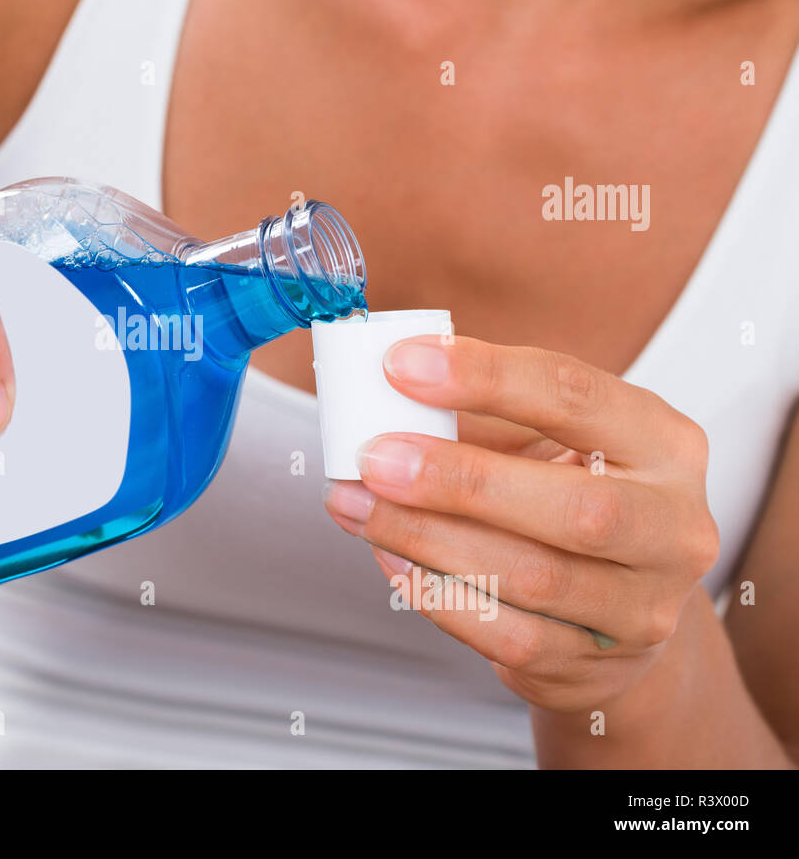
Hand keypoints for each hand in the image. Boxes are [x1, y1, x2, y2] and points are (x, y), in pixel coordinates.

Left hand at [323, 335, 718, 710]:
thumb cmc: (570, 498)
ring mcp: (644, 605)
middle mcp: (674, 526)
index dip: (485, 377)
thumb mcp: (549, 443)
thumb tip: (379, 396)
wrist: (623, 608)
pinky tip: (389, 559)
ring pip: (532, 577)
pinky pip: (507, 635)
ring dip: (426, 538)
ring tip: (356, 505)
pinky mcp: (596, 665)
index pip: (576, 396)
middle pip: (575, 507)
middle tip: (373, 458)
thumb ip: (482, 417)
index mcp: (664, 443)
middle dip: (459, 479)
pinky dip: (438, 596)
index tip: (400, 364)